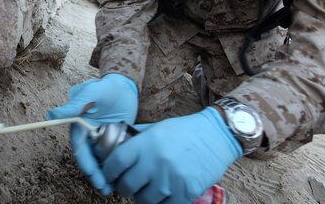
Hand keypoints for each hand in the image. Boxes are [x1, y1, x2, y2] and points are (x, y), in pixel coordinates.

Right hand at [46, 73, 137, 194]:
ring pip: (101, 161)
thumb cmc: (104, 87)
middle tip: (104, 189)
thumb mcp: (90, 93)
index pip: (80, 149)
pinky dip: (116, 167)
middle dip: (95, 175)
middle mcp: (88, 135)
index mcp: (78, 126)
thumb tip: (50, 114)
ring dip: (105, 175)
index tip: (93, 174)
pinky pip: (114, 156)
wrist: (123, 85)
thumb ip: (74, 105)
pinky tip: (124, 177)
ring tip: (111, 190)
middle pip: (90, 159)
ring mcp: (101, 139)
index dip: (85, 163)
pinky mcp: (114, 140)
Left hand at [102, 107, 241, 203]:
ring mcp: (172, 178)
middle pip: (128, 185)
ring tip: (146, 191)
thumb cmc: (185, 130)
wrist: (216, 135)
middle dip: (124, 188)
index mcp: (146, 143)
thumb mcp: (157, 128)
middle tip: (127, 186)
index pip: (116, 162)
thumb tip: (115, 143)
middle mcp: (156, 161)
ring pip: (145, 200)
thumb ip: (137, 137)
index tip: (109, 175)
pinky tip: (163, 196)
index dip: (108, 172)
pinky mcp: (187, 190)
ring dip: (143, 198)